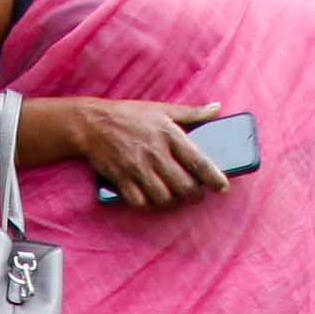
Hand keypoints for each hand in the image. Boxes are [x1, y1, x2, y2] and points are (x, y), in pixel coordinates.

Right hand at [67, 99, 233, 212]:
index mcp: (169, 134)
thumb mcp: (162, 108)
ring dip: (173, 201)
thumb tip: (217, 109)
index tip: (222, 187)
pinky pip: (141, 203)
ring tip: (175, 195)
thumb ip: (192, 112)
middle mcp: (155, 153)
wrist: (92, 124)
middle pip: (184, 186)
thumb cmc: (129, 115)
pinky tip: (153, 198)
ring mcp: (137, 168)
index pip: (198, 162)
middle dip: (194, 195)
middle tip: (195, 194)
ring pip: (164, 198)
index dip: (214, 178)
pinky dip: (149, 204)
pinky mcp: (122, 180)